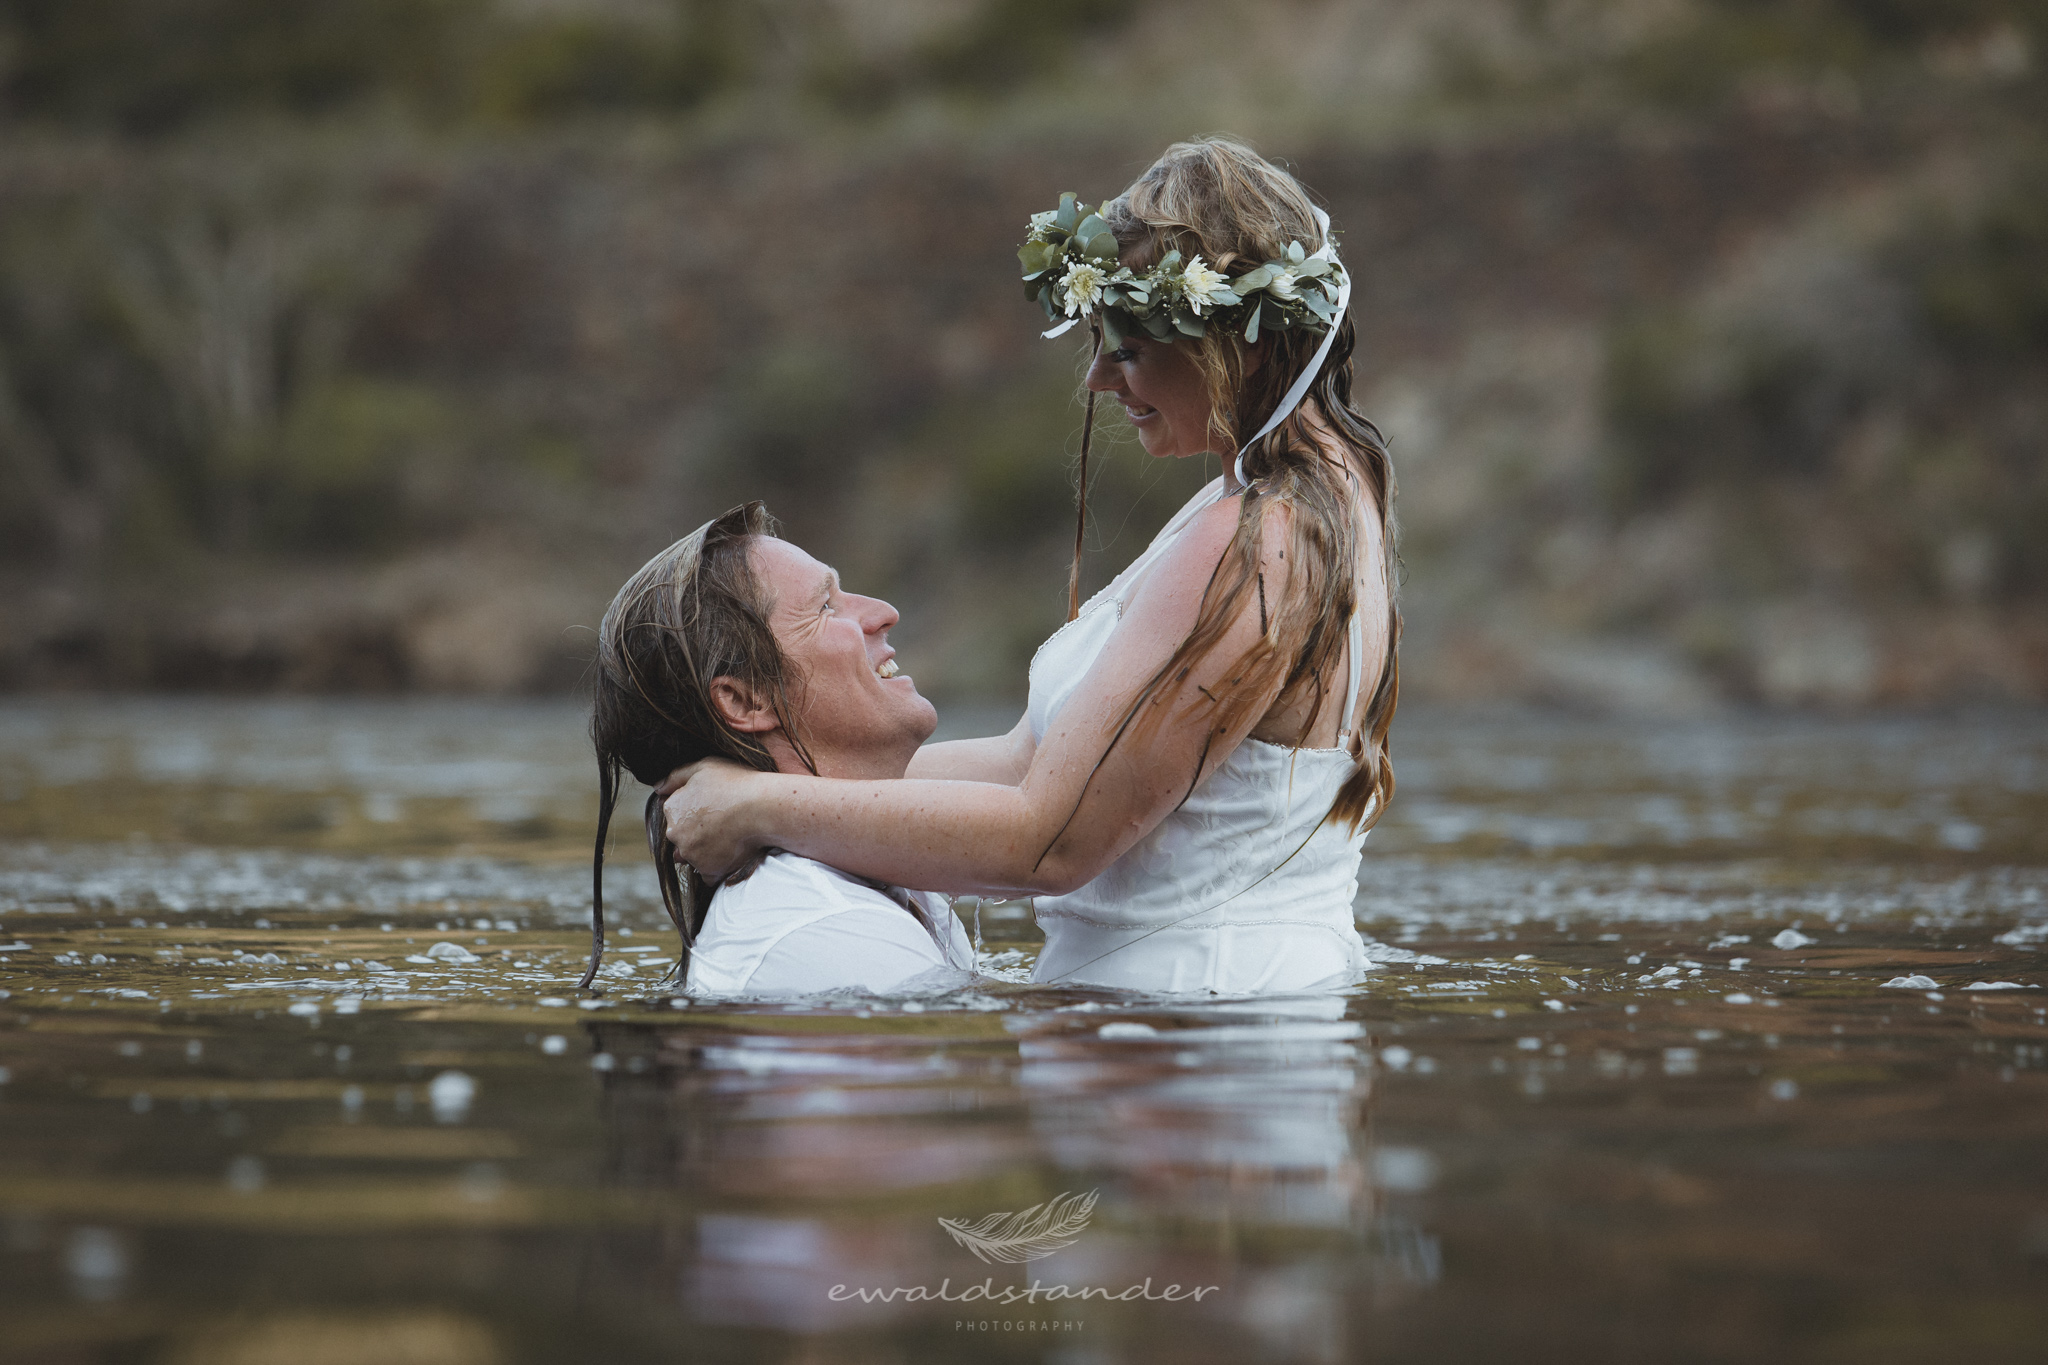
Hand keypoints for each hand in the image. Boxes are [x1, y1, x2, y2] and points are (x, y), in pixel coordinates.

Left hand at [659, 757, 768, 882]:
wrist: (762, 808)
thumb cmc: (735, 783)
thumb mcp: (704, 767)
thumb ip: (676, 777)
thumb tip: (657, 788)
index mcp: (672, 808)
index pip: (676, 814)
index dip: (696, 810)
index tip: (714, 807)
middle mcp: (676, 833)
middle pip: (683, 837)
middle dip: (697, 833)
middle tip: (723, 823)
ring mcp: (691, 854)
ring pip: (694, 856)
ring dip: (706, 851)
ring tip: (730, 837)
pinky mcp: (708, 870)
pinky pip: (708, 874)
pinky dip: (717, 868)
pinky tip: (732, 854)